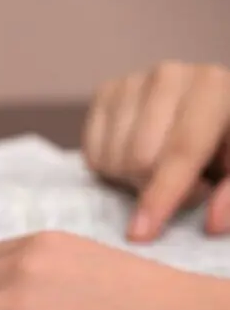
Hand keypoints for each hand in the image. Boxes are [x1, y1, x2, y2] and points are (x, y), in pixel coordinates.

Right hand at [83, 61, 229, 240]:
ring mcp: (133, 81)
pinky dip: (112, 167)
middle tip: (183, 185)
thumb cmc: (227, 143)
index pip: (180, 150)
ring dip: (133, 179)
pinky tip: (136, 156)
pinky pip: (92, 153)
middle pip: (139, 159)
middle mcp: (170, 75)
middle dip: (155, 187)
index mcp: (213, 87)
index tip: (141, 234)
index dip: (162, 196)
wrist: (210, 109)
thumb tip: (212, 223)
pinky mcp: (105, 91)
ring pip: (113, 159)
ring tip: (161, 168)